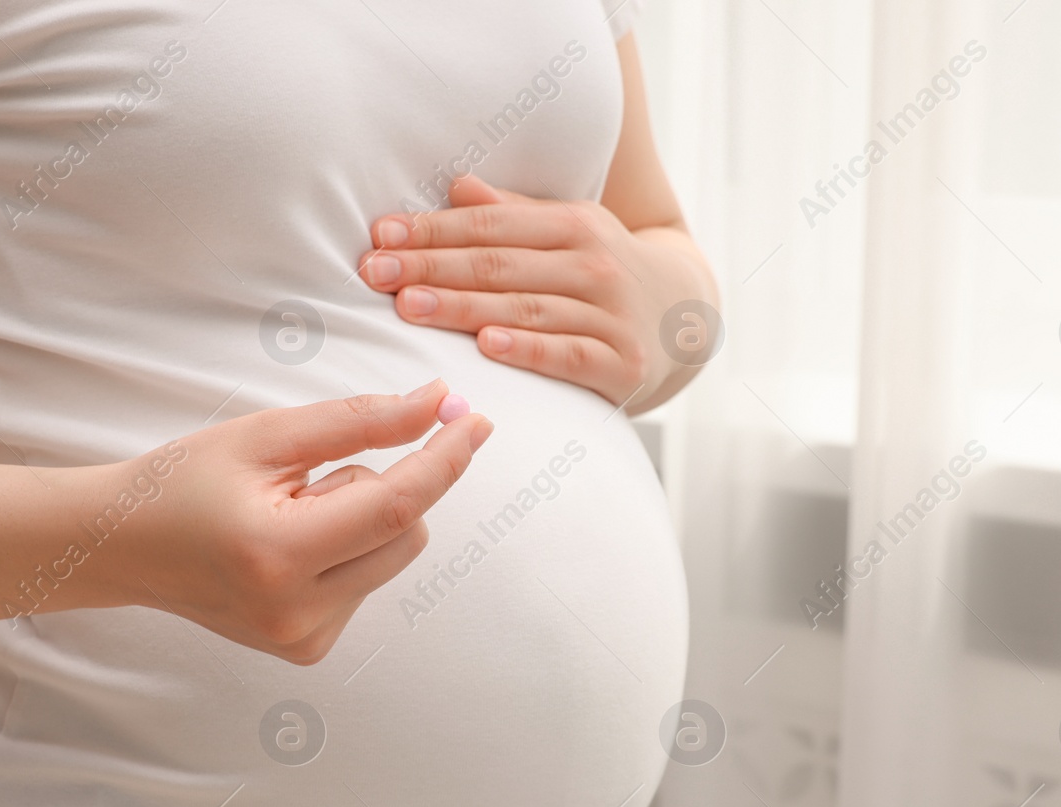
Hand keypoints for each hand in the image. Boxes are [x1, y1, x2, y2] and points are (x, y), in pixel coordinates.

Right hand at [113, 380, 491, 664]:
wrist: (123, 547)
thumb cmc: (185, 482)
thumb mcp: (268, 436)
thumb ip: (360, 421)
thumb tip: (438, 404)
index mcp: (278, 554)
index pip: (394, 504)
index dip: (443, 458)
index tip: (474, 419)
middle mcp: (296, 612)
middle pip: (406, 532)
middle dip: (382, 487)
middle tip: (308, 478)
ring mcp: (303, 640)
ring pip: (393, 556)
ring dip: (361, 521)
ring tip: (285, 516)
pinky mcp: (308, 650)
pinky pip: (368, 582)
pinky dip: (346, 552)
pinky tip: (286, 547)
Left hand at [357, 175, 710, 412]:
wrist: (685, 318)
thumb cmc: (602, 270)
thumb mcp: (568, 231)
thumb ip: (512, 216)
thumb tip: (456, 187)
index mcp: (573, 224)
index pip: (489, 226)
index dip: (432, 229)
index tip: (380, 235)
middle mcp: (594, 264)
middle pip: (498, 265)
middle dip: (431, 267)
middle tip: (376, 273)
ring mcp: (609, 315)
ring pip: (525, 309)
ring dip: (462, 307)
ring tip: (409, 306)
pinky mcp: (620, 365)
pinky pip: (567, 355)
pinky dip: (528, 350)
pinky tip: (487, 345)